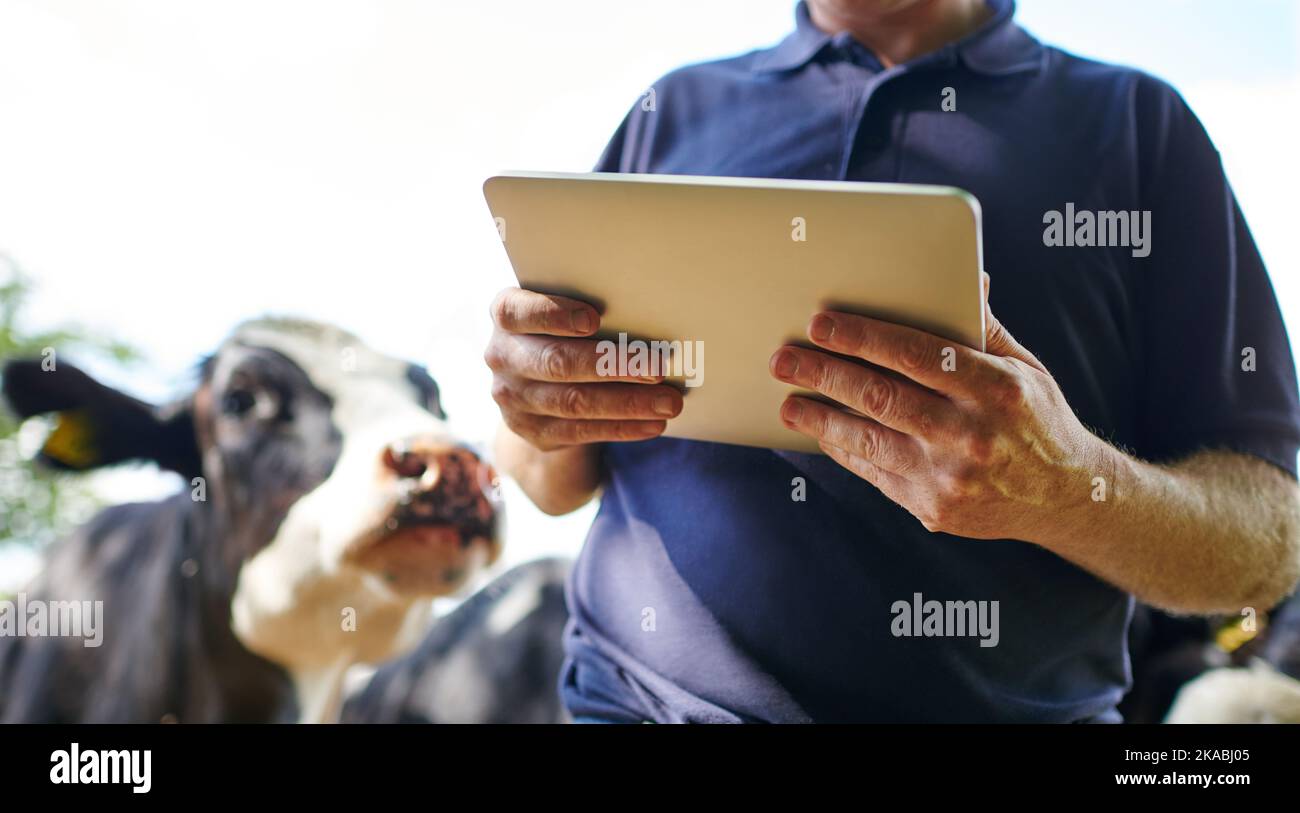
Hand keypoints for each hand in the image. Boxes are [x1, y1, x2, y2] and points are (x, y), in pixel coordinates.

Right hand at [484, 288, 682, 451]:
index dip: (554, 315)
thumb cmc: (564, 330)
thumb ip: (586, 311)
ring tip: (669, 401)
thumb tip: (649, 316)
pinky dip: (622, 427)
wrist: (536, 382)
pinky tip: (653, 423)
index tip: (594, 319)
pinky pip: (581, 432)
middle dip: (612, 365)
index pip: (519, 313)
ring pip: (573, 402)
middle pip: (557, 361)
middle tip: (658, 368)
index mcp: (506, 315)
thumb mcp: (562, 312)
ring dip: (627, 403)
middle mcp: (502, 356)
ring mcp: (513, 398)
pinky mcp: (533, 431)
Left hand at [768, 274, 1103, 540]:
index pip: (916, 354)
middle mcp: (972, 434)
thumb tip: (964, 278)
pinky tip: (821, 433)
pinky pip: (876, 474)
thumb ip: (985, 328)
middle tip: (783, 359)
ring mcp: (951, 477)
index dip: (862, 337)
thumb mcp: (1025, 368)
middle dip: (825, 374)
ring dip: (821, 419)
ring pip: (870, 441)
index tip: (820, 323)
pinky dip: (845, 451)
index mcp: (997, 389)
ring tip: (788, 401)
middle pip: (882, 397)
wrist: (1065, 498)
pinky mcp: (934, 509)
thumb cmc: (1037, 419)